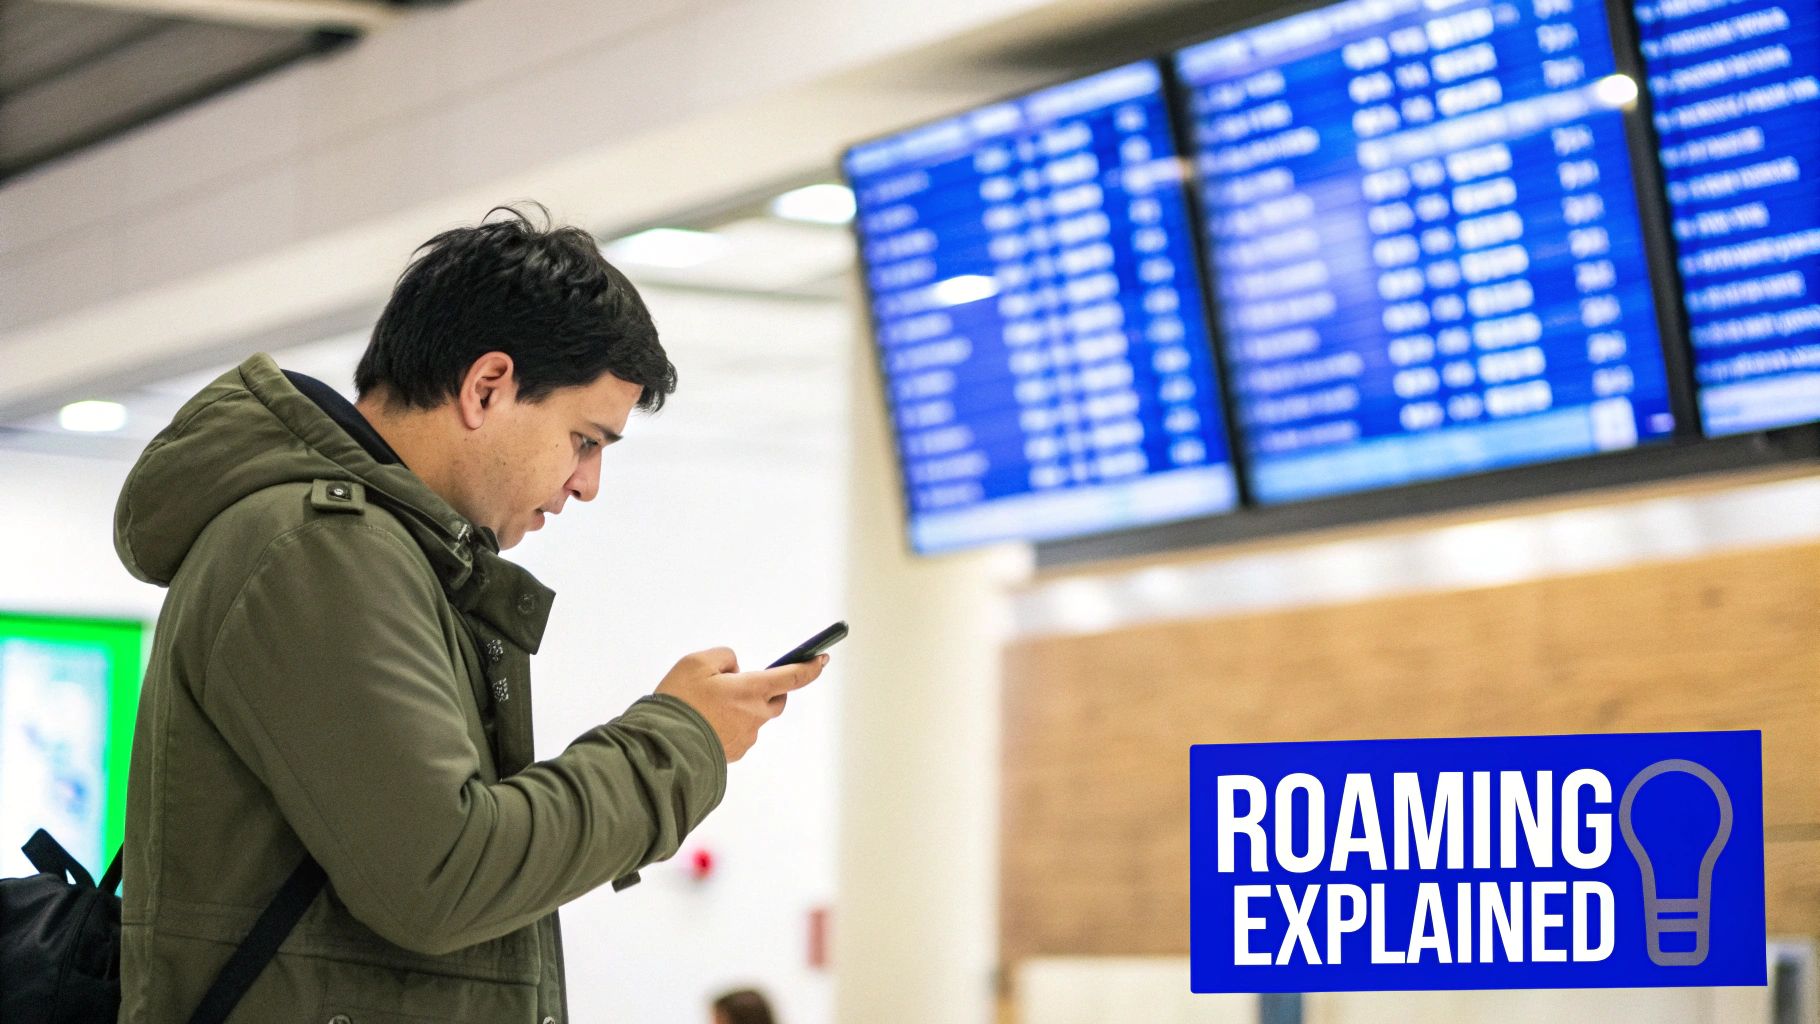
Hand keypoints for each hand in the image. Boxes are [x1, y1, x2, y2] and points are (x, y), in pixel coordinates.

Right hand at [655, 647, 827, 761]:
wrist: (663, 747)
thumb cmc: (680, 702)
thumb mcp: (696, 662)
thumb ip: (724, 658)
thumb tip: (736, 672)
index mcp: (752, 690)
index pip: (792, 677)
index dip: (810, 667)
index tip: (822, 659)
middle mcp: (755, 715)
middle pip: (775, 699)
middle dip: (767, 689)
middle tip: (739, 684)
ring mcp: (746, 737)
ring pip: (754, 716)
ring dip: (742, 708)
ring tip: (708, 705)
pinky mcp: (734, 753)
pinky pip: (739, 733)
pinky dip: (728, 724)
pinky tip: (704, 722)